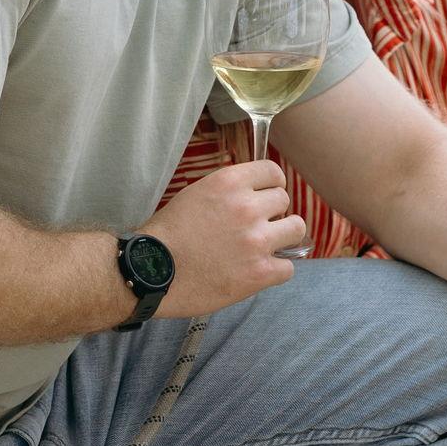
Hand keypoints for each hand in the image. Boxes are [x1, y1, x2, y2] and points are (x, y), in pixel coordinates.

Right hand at [145, 162, 302, 316]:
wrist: (150, 273)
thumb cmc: (167, 235)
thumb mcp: (195, 194)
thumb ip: (227, 190)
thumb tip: (253, 191)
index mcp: (229, 182)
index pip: (273, 172)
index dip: (270, 185)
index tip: (265, 196)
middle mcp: (247, 207)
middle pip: (284, 200)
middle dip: (273, 213)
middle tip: (256, 227)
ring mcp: (256, 240)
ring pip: (296, 229)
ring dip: (283, 238)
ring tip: (266, 247)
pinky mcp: (259, 273)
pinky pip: (288, 267)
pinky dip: (276, 270)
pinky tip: (258, 272)